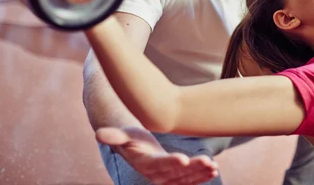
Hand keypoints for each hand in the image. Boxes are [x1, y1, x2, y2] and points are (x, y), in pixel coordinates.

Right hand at [96, 127, 218, 184]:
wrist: (136, 148)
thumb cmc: (130, 138)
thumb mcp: (123, 135)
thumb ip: (114, 136)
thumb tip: (98, 133)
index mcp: (145, 163)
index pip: (159, 164)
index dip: (170, 162)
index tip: (183, 158)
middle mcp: (156, 174)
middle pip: (176, 172)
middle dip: (192, 168)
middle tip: (207, 161)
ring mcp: (167, 178)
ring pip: (185, 177)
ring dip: (200, 173)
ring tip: (213, 167)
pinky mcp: (175, 178)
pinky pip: (189, 180)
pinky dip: (202, 176)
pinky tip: (214, 170)